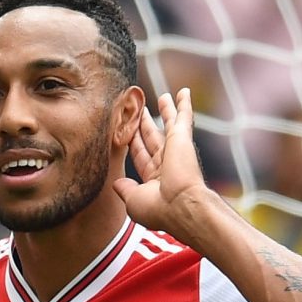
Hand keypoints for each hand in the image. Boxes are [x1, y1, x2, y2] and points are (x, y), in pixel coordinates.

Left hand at [113, 88, 207, 236]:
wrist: (181, 207)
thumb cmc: (158, 209)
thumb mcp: (133, 201)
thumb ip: (124, 189)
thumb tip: (117, 183)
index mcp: (156, 181)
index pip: (140, 156)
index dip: (133, 144)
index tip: (126, 131)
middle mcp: (167, 165)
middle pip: (152, 138)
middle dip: (147, 125)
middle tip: (141, 110)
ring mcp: (176, 151)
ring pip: (169, 125)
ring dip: (167, 111)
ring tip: (164, 97)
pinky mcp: (183, 139)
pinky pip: (183, 117)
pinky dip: (184, 105)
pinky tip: (184, 92)